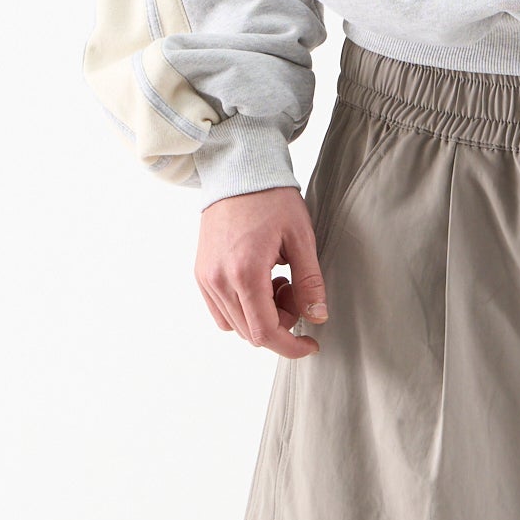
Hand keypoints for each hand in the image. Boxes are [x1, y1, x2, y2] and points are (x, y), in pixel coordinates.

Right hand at [196, 188, 328, 357]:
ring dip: (261, 317)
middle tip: (296, 293)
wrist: (238, 172)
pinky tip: (260, 282)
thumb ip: (310, 283)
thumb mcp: (301, 238)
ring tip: (278, 282)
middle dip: (281, 325)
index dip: (291, 347)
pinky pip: (221, 311)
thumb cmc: (272, 200)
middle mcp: (219, 281)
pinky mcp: (201, 273)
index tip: (311, 344)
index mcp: (245, 273)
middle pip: (251, 333)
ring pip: (235, 325)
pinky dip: (244, 309)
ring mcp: (206, 278)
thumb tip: (318, 318)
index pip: (265, 333)